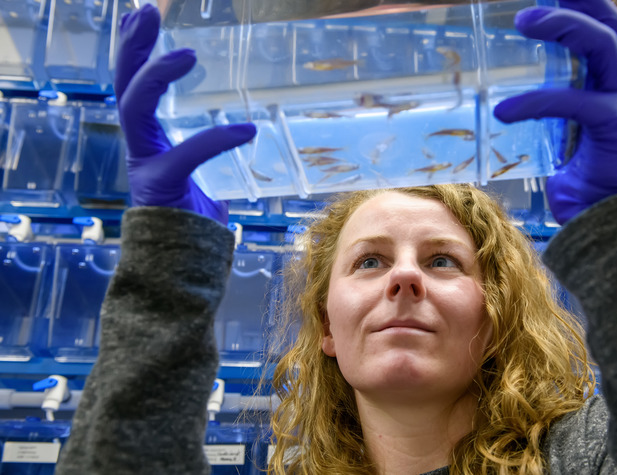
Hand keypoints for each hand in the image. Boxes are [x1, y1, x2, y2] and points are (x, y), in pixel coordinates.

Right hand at [115, 4, 256, 223]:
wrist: (184, 265)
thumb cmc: (196, 223)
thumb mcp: (205, 178)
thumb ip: (212, 159)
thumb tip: (244, 143)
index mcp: (150, 141)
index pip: (136, 86)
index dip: (136, 51)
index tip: (143, 16)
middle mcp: (141, 147)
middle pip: (125, 85)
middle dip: (132, 47)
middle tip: (146, 11)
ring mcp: (145, 164)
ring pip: (135, 108)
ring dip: (155, 75)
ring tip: (187, 54)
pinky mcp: (162, 185)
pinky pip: (188, 153)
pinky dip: (218, 139)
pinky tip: (248, 130)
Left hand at [493, 0, 616, 224]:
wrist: (604, 224)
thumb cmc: (581, 187)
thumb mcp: (555, 141)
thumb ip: (542, 118)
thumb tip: (500, 106)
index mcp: (603, 88)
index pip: (597, 32)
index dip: (578, 7)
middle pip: (607, 23)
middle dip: (577, 1)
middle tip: (532, 2)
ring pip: (600, 44)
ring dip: (563, 25)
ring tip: (525, 21)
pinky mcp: (616, 124)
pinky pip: (574, 101)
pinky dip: (536, 101)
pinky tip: (505, 110)